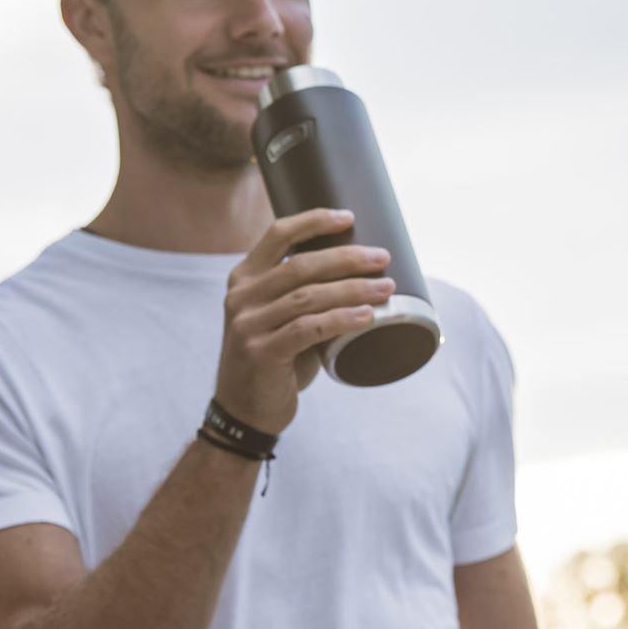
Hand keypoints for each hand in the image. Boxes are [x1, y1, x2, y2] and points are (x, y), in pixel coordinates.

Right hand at [214, 208, 394, 434]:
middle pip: (301, 265)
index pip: (277, 234)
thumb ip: (303, 296)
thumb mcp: (278, 319)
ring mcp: (247, 325)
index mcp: (244, 279)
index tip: (350, 218)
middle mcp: (241, 297)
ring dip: (353, 289)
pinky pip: (308, 329)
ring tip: (386, 287)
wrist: (244, 410)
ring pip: (308, 296)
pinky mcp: (260, 352)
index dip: (314, 221)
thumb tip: (362, 274)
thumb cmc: (274, 360)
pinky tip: (366, 316)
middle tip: (382, 257)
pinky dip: (342, 320)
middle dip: (347, 258)